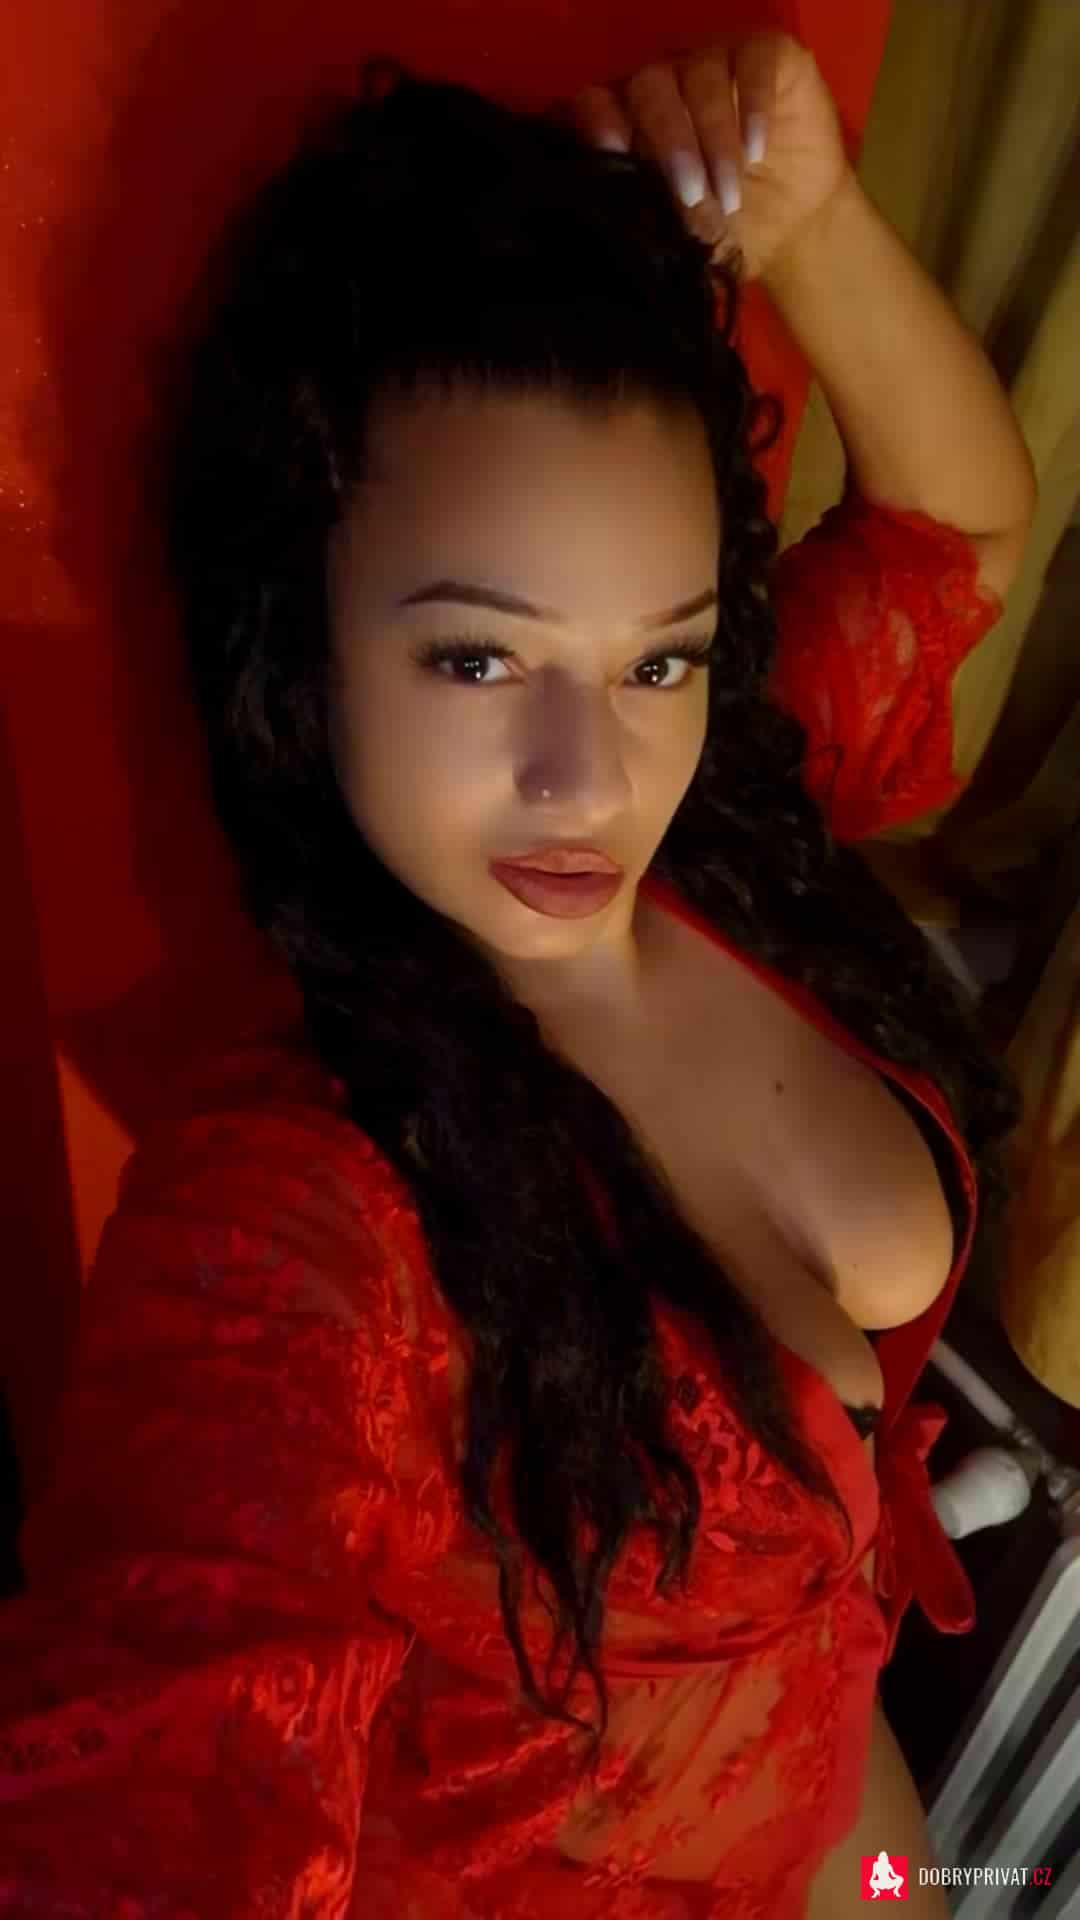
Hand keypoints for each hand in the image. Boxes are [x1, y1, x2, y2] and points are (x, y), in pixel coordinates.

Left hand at [562, 30, 854, 283]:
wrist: (792, 227)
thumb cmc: (723, 230)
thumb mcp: (681, 238)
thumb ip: (646, 220)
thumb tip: (623, 225)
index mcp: (631, 120)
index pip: (598, 103)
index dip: (599, 123)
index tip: (613, 155)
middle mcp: (666, 81)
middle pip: (649, 85)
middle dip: (670, 143)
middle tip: (693, 196)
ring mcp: (712, 61)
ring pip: (700, 76)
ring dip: (715, 140)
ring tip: (732, 197)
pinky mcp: (763, 53)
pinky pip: (752, 62)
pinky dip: (753, 106)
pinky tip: (757, 151)